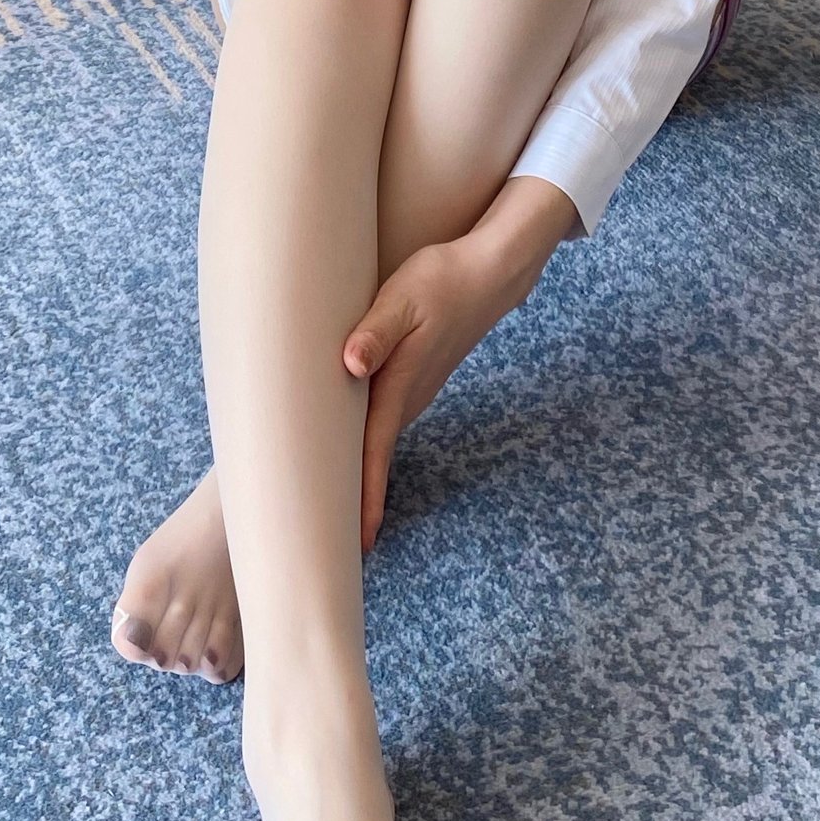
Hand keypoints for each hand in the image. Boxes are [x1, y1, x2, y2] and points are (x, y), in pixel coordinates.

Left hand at [341, 177, 578, 546]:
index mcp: (399, 386)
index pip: (374, 453)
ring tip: (332, 511)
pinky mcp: (413, 378)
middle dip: (355, 503)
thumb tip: (350, 363)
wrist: (490, 273)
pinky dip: (365, 446)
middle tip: (329, 547)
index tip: (360, 544)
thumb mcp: (402, 298)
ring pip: (377, 442)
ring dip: (359, 475)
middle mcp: (407, 398)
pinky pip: (381, 422)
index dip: (364, 499)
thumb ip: (375, 331)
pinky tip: (346, 451)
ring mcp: (413, 392)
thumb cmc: (441, 281)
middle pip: (373, 459)